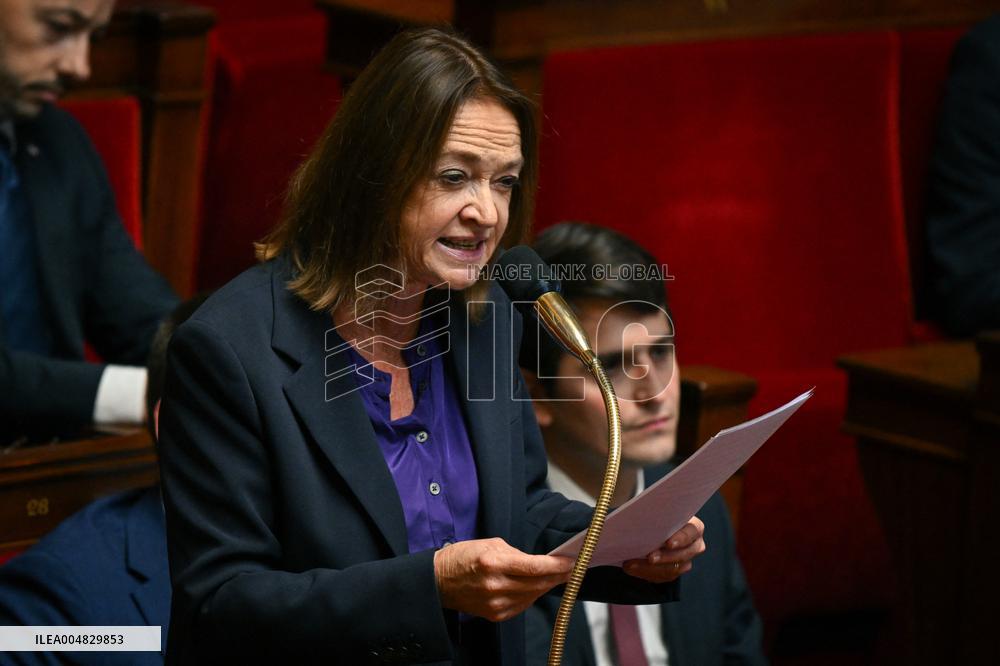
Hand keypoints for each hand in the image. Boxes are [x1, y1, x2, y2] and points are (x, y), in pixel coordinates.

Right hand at [434, 537, 573, 621]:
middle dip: (557, 575)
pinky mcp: (495, 615)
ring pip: (532, 596)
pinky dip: (532, 595)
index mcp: (493, 563)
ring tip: (557, 576)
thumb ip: (516, 554)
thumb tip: (538, 563)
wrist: (439, 581)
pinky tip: (537, 587)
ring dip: (546, 586)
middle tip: (571, 568)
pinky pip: (522, 605)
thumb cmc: (463, 557)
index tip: (571, 561)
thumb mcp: (490, 544)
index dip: (556, 565)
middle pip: (538, 583)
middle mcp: (495, 586)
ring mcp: (495, 604)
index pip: (534, 567)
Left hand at [622, 516, 704, 582]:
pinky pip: (662, 576)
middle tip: (649, 557)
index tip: (669, 543)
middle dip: (664, 557)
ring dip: (651, 568)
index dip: (681, 538)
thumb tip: (641, 517)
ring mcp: (686, 560)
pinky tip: (632, 568)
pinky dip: (646, 572)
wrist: (655, 529)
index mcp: (694, 527)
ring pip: (673, 569)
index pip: (692, 532)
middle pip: (683, 555)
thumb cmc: (658, 516)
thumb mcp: (659, 513)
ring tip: (632, 564)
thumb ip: (655, 515)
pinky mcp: (674, 571)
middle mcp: (694, 545)